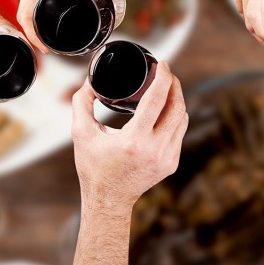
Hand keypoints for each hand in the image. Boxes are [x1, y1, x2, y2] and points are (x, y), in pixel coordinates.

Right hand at [19, 0, 118, 52]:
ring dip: (39, 25)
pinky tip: (56, 14)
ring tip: (54, 37)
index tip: (46, 49)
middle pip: (27, 19)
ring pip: (30, 11)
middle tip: (54, 47)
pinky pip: (35, 1)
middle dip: (38, 35)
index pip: (25, 18)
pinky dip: (41, 12)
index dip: (33, 37)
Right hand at [71, 62, 188, 211]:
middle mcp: (155, 149)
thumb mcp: (81, 134)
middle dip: (174, 84)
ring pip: (182, 119)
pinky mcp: (171, 163)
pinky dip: (176, 116)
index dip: (163, 77)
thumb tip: (89, 81)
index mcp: (134, 141)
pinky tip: (168, 108)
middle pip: (176, 107)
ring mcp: (167, 158)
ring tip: (167, 86)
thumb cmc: (93, 168)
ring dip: (177, 99)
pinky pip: (180, 132)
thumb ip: (82, 103)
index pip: (157, 100)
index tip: (162, 64)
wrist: (108, 201)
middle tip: (165, 72)